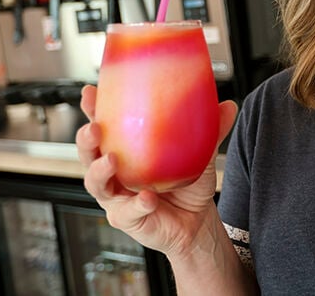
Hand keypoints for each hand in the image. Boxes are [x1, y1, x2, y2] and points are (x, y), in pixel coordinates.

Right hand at [76, 84, 237, 256]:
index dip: (92, 109)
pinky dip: (137, 204)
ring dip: (100, 171)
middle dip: (86, 139)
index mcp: (125, 149)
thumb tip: (228, 106)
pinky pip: (127, 211)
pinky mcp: (127, 219)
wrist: (197, 221)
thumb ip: (211, 130)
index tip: (90, 92)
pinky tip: (148, 198)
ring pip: (96, 183)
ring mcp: (117, 196)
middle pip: (88, 154)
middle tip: (94, 128)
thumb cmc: (188, 184)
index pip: (102, 125)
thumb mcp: (200, 154)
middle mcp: (114, 172)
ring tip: (112, 160)